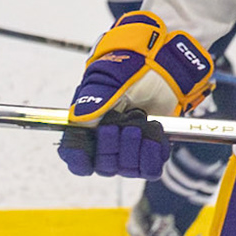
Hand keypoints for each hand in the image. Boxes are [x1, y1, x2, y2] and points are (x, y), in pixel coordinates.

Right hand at [58, 11, 212, 178]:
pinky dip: (154, 152)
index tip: (88, 153)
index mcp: (87, 129)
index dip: (80, 160)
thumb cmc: (127, 72)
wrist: (159, 66)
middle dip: (115, 147)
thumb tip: (78, 121)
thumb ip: (91, 103)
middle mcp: (106, 144)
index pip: (76, 159)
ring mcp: (128, 150)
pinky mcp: (150, 152)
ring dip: (136, 147)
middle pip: (104, 167)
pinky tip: (154, 131)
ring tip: (142, 121)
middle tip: (125, 123)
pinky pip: (150, 169)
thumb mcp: (105, 83)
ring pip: (127, 169)